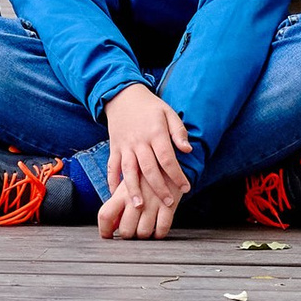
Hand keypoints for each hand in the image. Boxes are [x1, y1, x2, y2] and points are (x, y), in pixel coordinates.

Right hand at [96, 83, 192, 241]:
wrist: (122, 95)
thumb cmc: (150, 106)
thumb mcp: (168, 112)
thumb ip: (179, 131)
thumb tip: (188, 150)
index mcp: (155, 133)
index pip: (167, 158)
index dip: (176, 175)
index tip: (186, 188)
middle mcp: (139, 141)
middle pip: (148, 169)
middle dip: (159, 188)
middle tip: (167, 203)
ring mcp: (124, 145)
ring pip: (128, 171)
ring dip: (133, 189)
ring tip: (139, 206)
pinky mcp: (114, 147)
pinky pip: (112, 166)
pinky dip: (112, 181)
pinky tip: (115, 195)